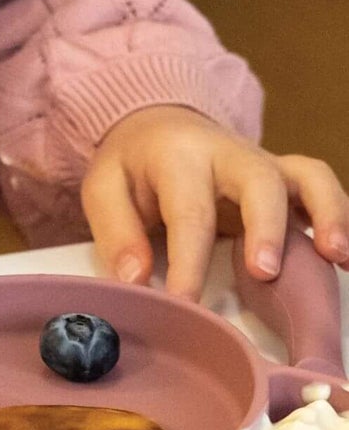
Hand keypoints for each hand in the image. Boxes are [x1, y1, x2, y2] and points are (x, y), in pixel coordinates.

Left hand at [80, 105, 348, 300]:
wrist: (158, 125)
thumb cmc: (132, 166)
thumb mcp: (103, 187)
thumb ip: (117, 232)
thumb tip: (135, 280)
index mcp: (179, 156)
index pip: (190, 211)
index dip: (189, 261)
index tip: (185, 304)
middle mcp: (229, 153)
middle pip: (260, 181)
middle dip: (266, 227)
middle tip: (264, 272)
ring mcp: (264, 162)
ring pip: (305, 178)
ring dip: (326, 214)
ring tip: (333, 256)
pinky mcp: (285, 175)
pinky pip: (320, 186)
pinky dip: (338, 214)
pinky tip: (342, 255)